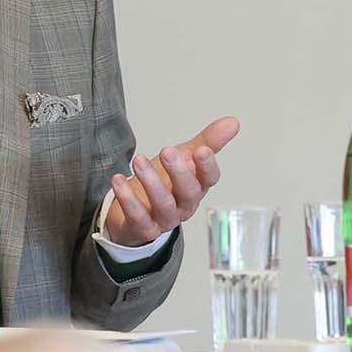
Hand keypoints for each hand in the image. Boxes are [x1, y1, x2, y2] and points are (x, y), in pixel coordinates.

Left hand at [102, 117, 241, 247]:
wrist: (136, 211)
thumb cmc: (165, 182)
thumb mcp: (186, 157)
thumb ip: (208, 141)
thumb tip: (233, 122)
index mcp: (197, 186)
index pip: (210, 178)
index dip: (207, 166)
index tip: (201, 150)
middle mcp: (184, 205)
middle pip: (189, 192)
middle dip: (179, 172)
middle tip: (167, 151)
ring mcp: (165, 219)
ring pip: (163, 204)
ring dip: (151, 182)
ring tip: (138, 160)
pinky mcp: (144, 229)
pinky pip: (138, 217)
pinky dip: (127, 199)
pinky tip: (118, 179)